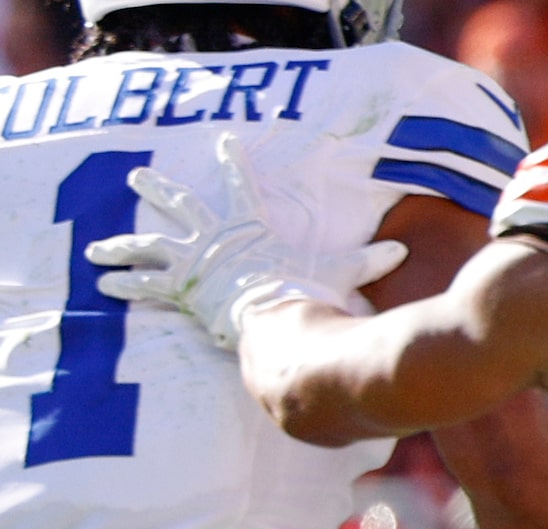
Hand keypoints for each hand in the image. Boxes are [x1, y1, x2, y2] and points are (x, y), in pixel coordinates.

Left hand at [89, 133, 403, 348]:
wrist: (275, 319)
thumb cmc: (304, 295)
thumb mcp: (337, 274)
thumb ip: (365, 263)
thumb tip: (401, 251)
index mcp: (248, 230)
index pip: (241, 187)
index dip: (233, 163)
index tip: (224, 142)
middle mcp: (214, 239)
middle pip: (181, 206)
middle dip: (157, 190)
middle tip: (137, 176)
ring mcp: (194, 262)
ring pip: (150, 246)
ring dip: (122, 246)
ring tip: (97, 249)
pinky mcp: (180, 288)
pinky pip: (147, 285)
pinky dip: (126, 284)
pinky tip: (103, 283)